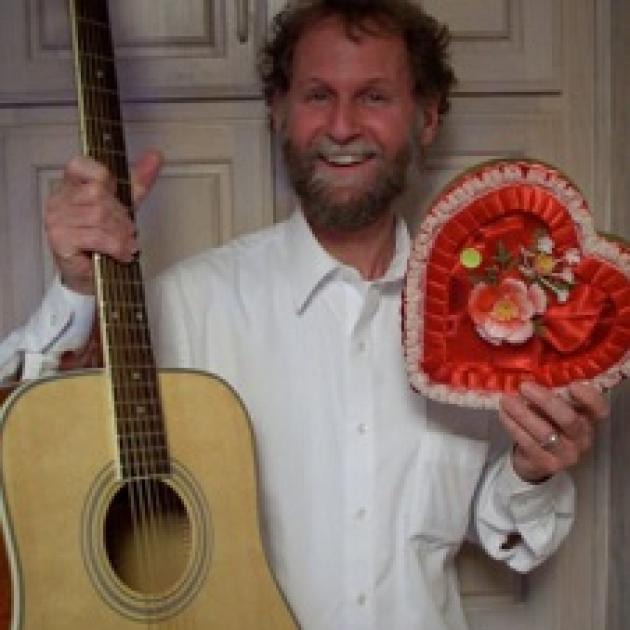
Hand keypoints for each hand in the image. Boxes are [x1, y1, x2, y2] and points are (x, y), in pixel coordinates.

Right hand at [44, 150, 162, 293]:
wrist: (91, 277)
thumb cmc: (103, 242)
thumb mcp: (123, 208)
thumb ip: (137, 183)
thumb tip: (155, 156)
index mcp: (70, 186)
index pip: (82, 165)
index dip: (106, 180)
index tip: (117, 200)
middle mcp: (59, 199)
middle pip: (98, 193)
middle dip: (121, 216)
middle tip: (128, 232)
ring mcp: (57, 219)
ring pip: (100, 215)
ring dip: (121, 234)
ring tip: (126, 245)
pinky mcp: (61, 239)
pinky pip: (97, 236)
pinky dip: (116, 246)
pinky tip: (121, 254)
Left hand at [498, 381, 608, 482]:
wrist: (535, 460)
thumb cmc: (547, 425)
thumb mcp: (554, 411)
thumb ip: (553, 396)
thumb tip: (532, 374)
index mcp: (587, 420)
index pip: (599, 410)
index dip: (589, 398)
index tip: (573, 385)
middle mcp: (582, 439)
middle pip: (569, 420)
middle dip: (545, 400)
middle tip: (524, 386)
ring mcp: (565, 454)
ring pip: (544, 432)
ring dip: (522, 413)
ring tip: (506, 399)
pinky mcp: (546, 463)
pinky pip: (527, 442)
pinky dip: (512, 425)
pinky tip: (503, 413)